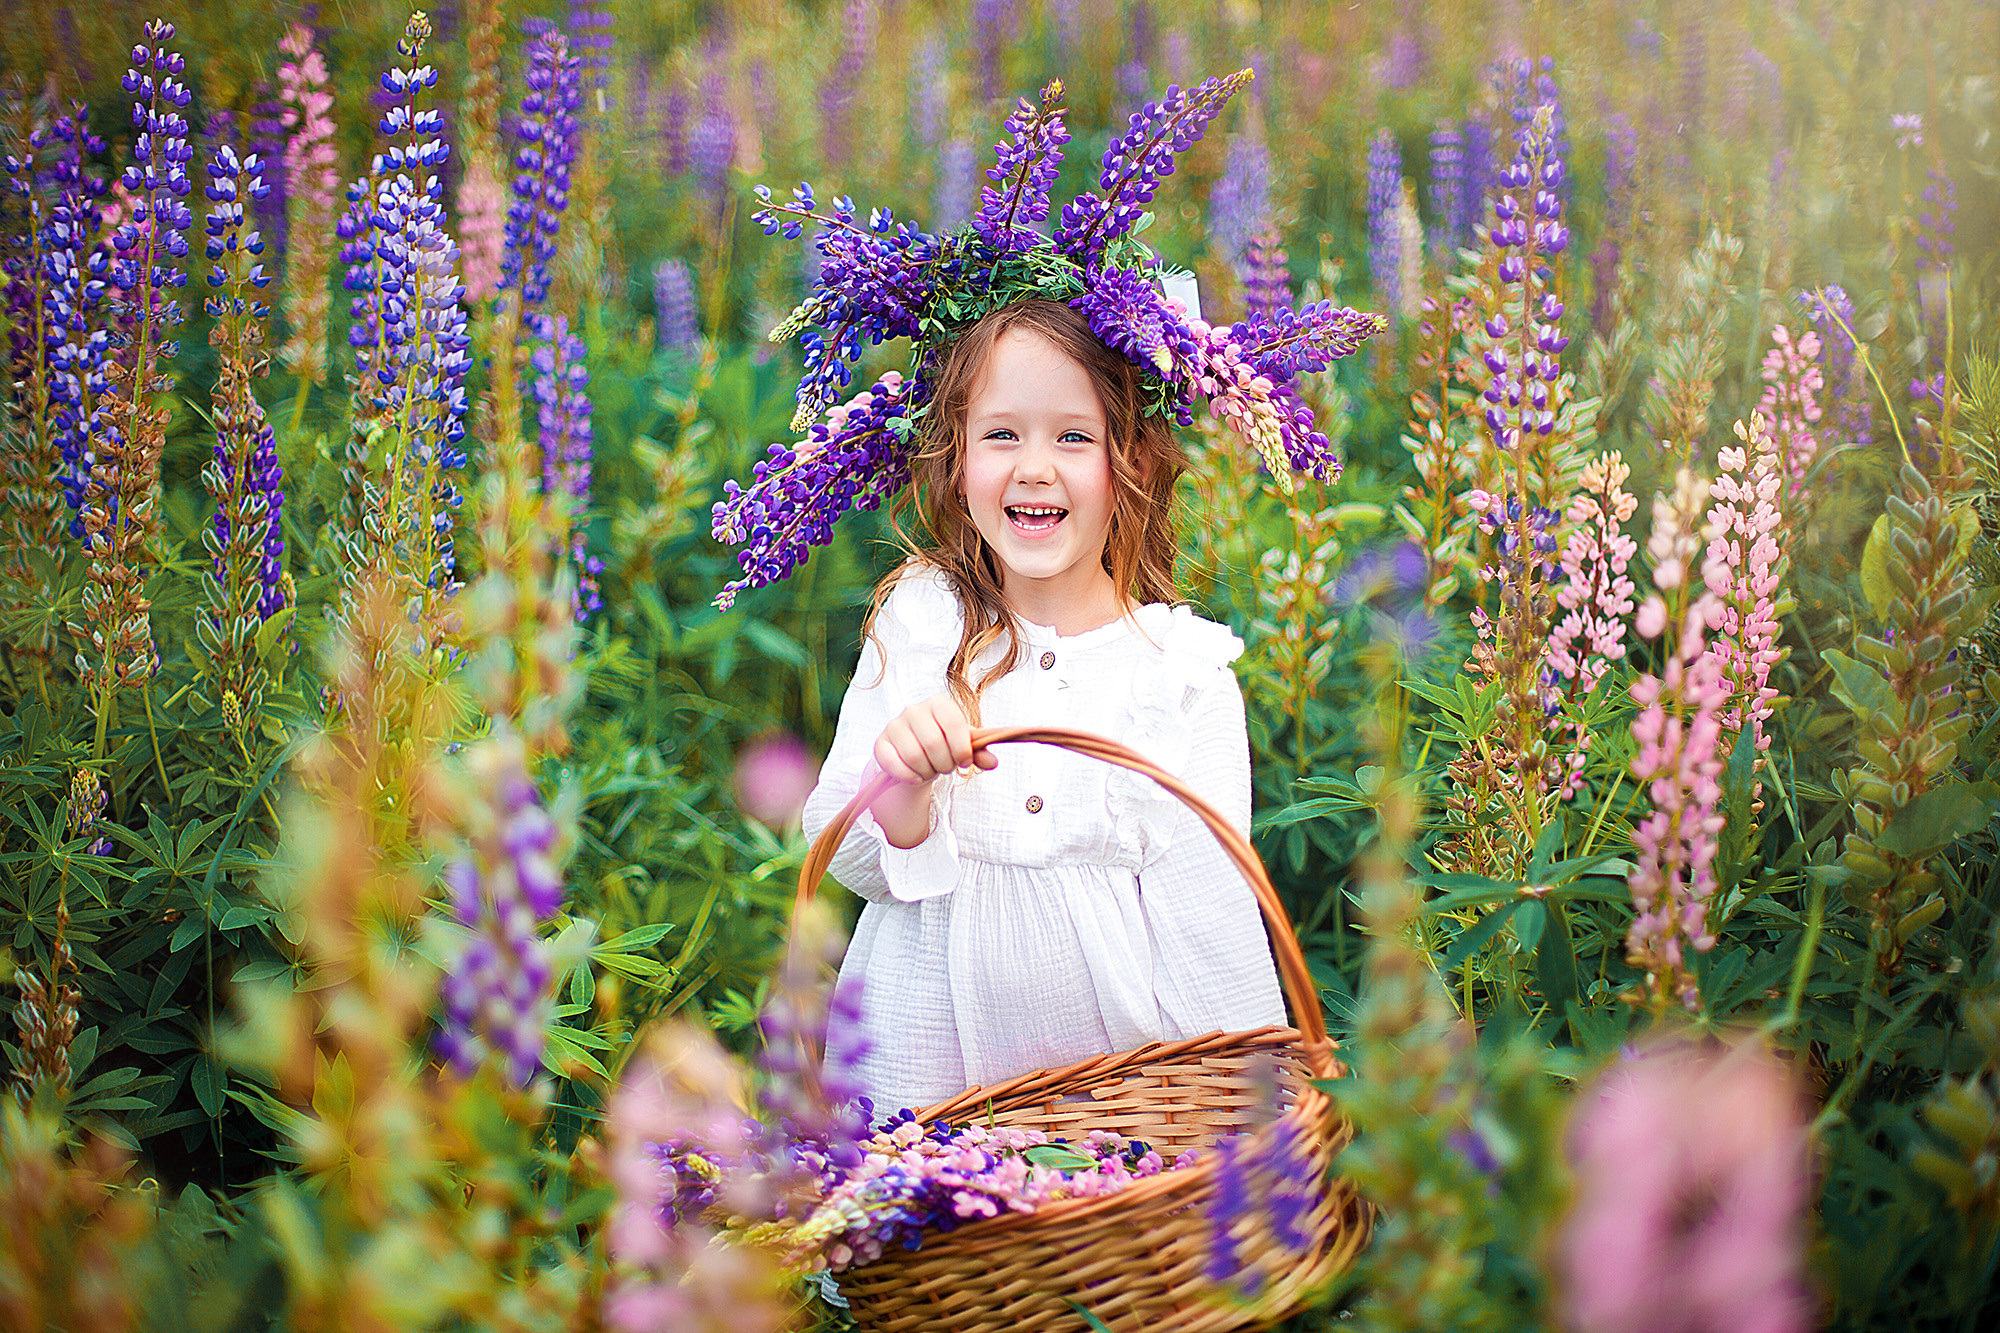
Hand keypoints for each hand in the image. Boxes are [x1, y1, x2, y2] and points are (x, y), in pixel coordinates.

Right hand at [869, 694, 995, 848]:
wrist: (917, 752)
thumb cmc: (944, 745)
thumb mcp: (964, 746)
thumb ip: (979, 752)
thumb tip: (992, 762)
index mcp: (938, 704)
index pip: (954, 724)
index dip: (962, 749)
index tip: (964, 762)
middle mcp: (914, 710)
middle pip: (934, 744)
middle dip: (945, 764)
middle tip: (946, 767)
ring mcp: (894, 725)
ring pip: (914, 756)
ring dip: (928, 772)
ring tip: (931, 770)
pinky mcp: (880, 743)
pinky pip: (893, 764)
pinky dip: (909, 777)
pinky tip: (916, 777)